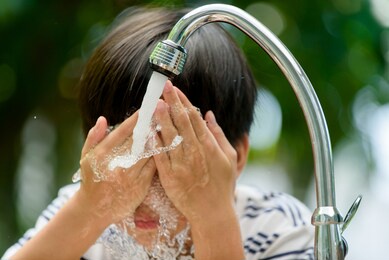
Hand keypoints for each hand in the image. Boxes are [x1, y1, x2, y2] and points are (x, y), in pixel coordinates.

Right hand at [76, 114, 155, 225]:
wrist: (95, 210)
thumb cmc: (91, 179)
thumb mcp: (86, 158)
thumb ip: (94, 138)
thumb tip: (103, 119)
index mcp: (103, 155)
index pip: (123, 132)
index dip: (136, 120)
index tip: (146, 109)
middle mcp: (117, 165)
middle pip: (139, 141)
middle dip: (151, 126)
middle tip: (162, 113)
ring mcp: (130, 177)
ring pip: (149, 153)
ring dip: (158, 140)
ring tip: (168, 126)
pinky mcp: (141, 187)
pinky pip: (153, 167)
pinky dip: (159, 156)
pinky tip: (166, 147)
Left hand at [153, 81, 237, 222]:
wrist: (213, 213)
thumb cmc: (223, 185)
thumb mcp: (228, 158)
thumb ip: (218, 135)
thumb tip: (208, 114)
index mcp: (209, 146)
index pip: (194, 118)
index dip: (184, 102)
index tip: (176, 89)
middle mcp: (194, 153)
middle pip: (180, 123)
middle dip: (172, 103)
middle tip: (163, 87)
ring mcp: (181, 165)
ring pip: (168, 136)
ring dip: (161, 118)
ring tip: (155, 103)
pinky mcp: (169, 177)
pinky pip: (159, 156)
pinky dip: (153, 142)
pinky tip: (148, 130)